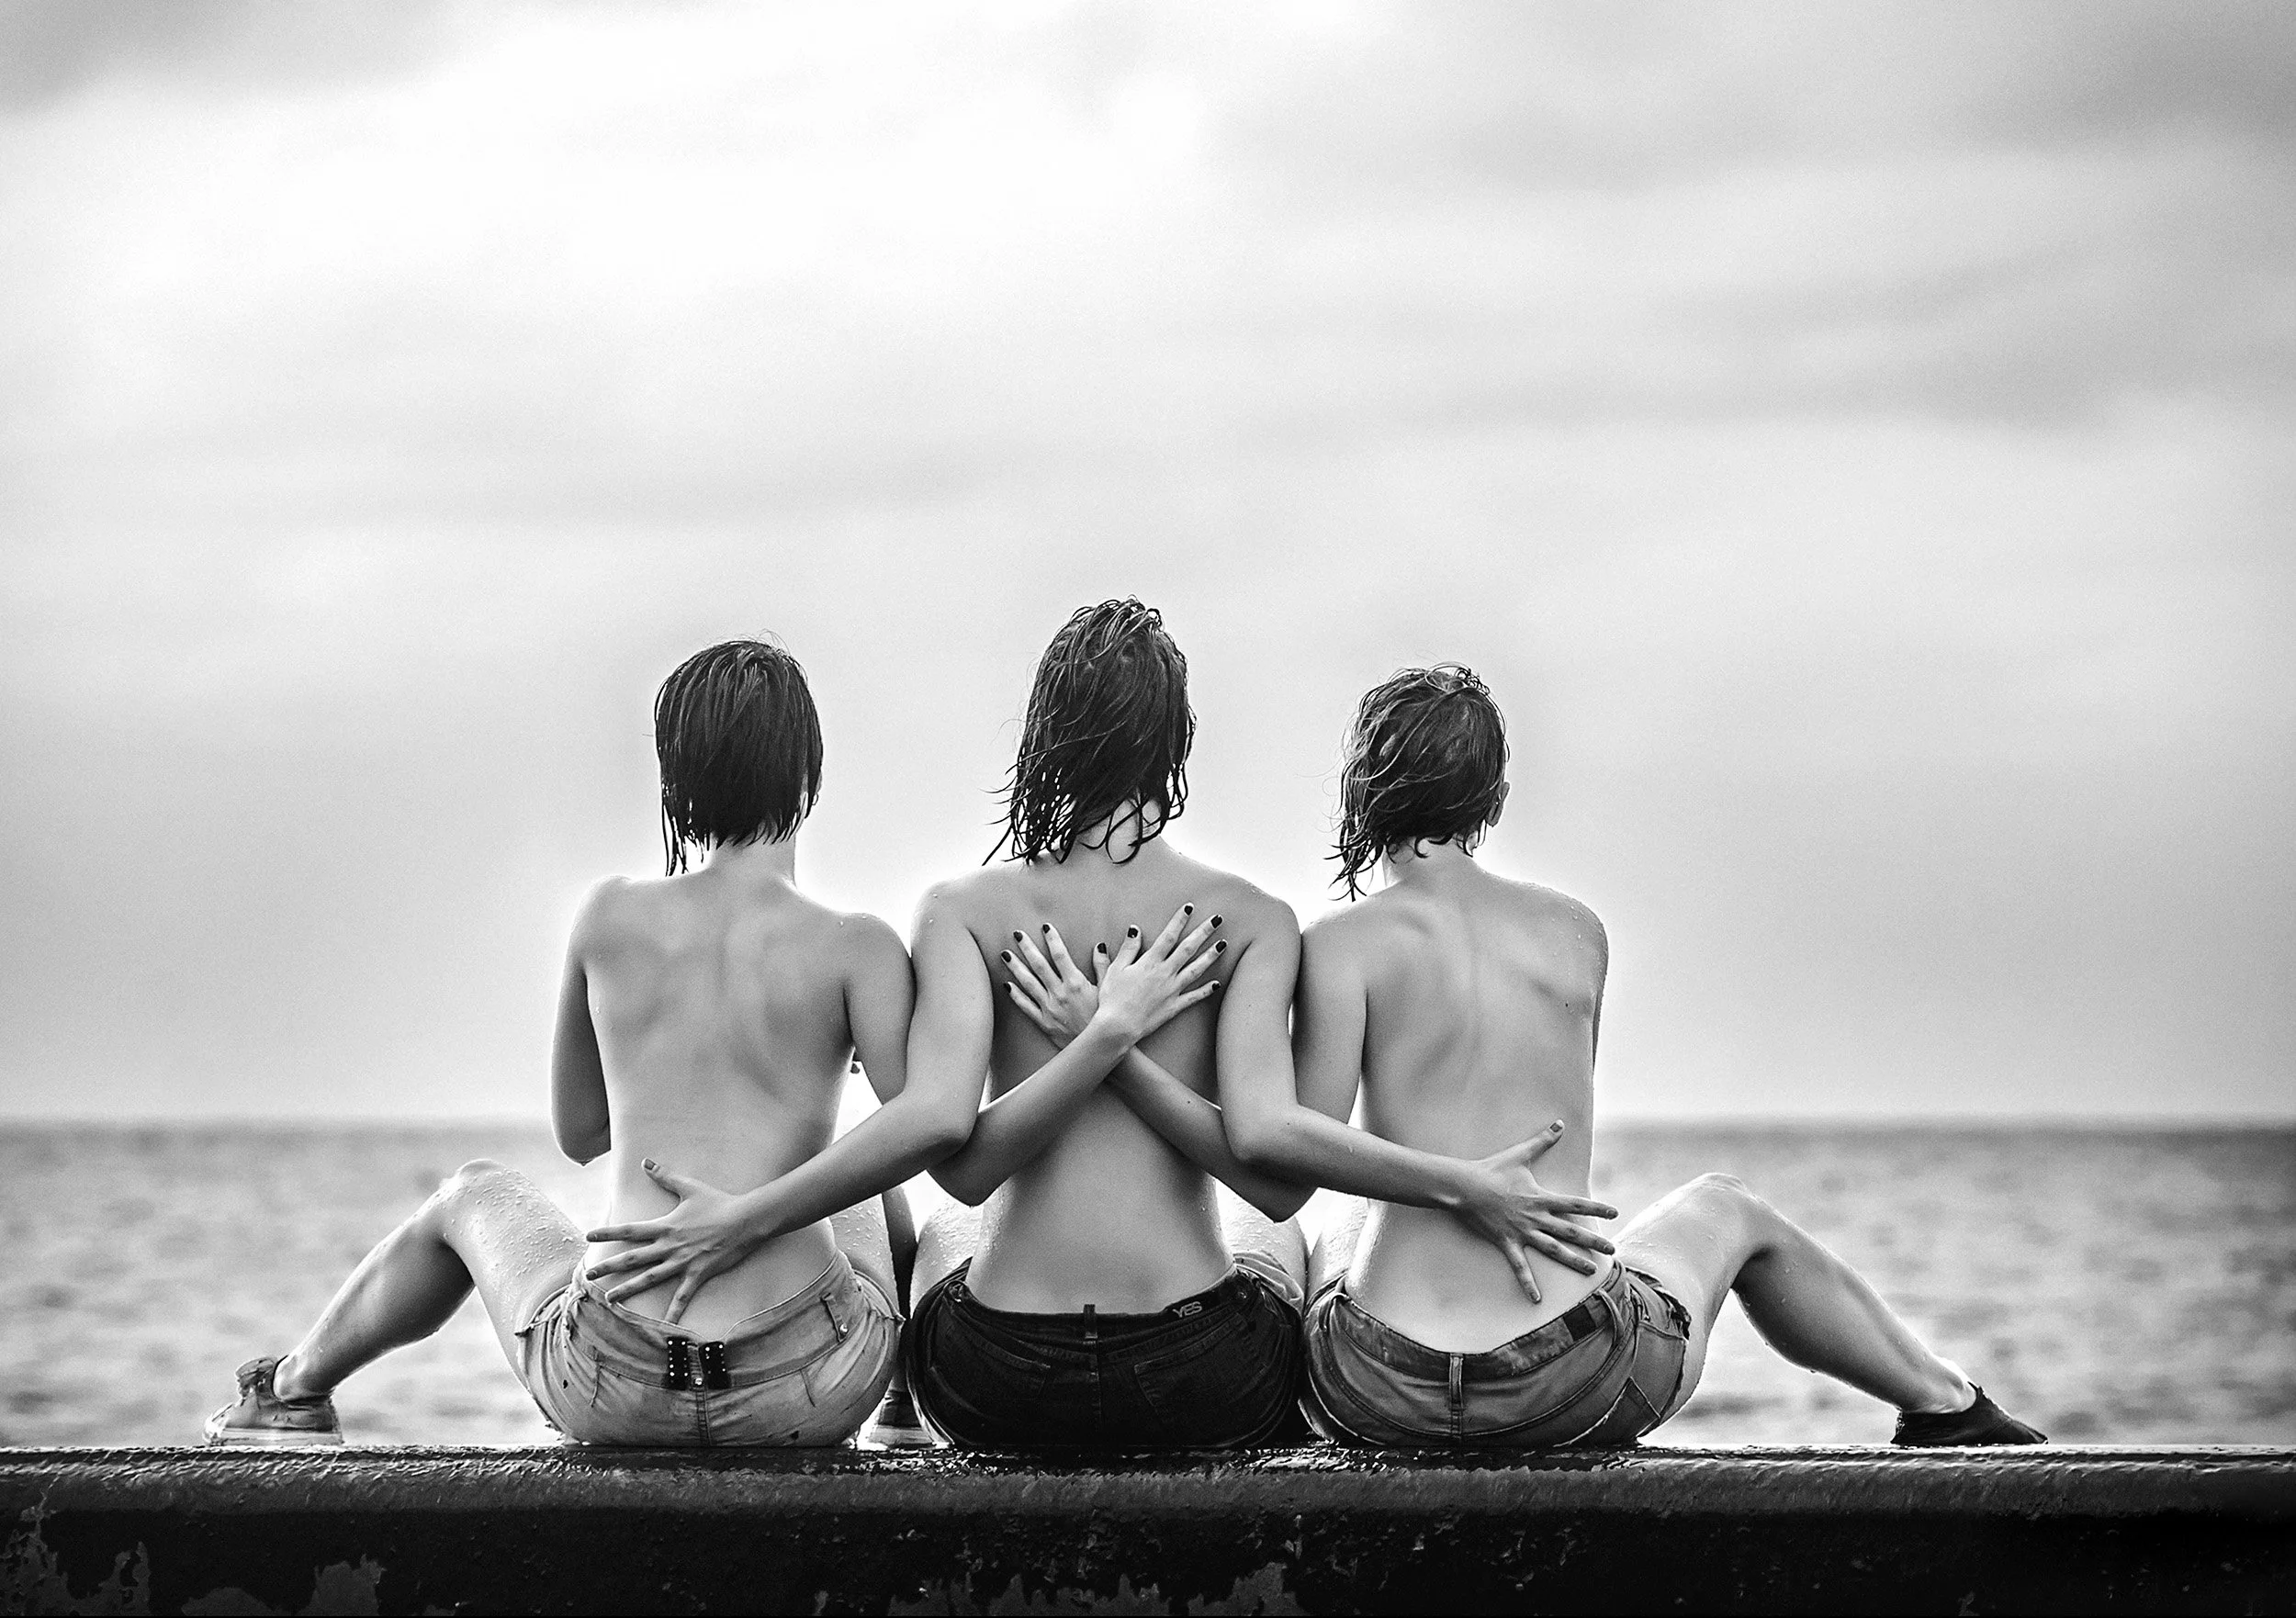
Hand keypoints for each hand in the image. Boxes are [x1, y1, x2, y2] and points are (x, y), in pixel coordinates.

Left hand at [582, 1159, 763, 1325]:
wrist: (745, 1220)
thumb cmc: (718, 1202)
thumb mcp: (689, 1187)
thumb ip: (665, 1176)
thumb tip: (646, 1162)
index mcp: (665, 1226)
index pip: (630, 1230)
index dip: (608, 1232)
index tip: (589, 1236)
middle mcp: (669, 1246)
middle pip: (632, 1258)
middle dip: (608, 1267)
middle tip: (589, 1274)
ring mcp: (683, 1262)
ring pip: (649, 1279)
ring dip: (628, 1290)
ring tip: (609, 1300)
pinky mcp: (698, 1274)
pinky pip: (682, 1296)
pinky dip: (673, 1311)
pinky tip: (664, 1325)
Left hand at [1001, 924, 1099, 1046]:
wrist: (1100, 1047)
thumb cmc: (1107, 1018)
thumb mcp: (1109, 989)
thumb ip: (1104, 966)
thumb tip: (1100, 946)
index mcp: (1075, 983)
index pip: (1060, 955)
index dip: (1052, 939)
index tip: (1045, 927)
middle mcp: (1059, 993)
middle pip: (1039, 965)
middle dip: (1027, 947)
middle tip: (1016, 934)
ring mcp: (1049, 1008)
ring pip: (1028, 983)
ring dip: (1015, 967)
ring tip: (1005, 954)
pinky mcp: (1044, 1022)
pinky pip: (1026, 1006)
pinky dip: (1015, 995)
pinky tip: (1007, 984)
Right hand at [1084, 903, 1224, 1045]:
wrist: (1118, 1027)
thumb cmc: (1112, 998)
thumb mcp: (1115, 969)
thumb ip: (1127, 949)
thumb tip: (1134, 929)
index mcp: (1150, 962)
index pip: (1169, 935)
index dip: (1179, 920)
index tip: (1189, 907)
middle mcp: (1165, 973)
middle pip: (1188, 948)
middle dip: (1204, 931)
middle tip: (1218, 919)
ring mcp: (1172, 990)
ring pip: (1196, 969)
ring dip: (1211, 956)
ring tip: (1223, 944)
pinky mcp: (1174, 1006)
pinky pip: (1194, 997)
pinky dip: (1206, 990)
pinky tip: (1217, 983)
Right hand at [1450, 1122, 1619, 1303]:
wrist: (1465, 1186)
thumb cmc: (1493, 1169)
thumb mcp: (1521, 1154)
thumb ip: (1543, 1140)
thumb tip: (1560, 1123)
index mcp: (1541, 1197)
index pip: (1576, 1204)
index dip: (1597, 1208)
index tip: (1614, 1213)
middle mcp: (1536, 1217)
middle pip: (1571, 1232)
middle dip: (1594, 1242)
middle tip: (1613, 1251)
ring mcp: (1522, 1232)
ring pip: (1553, 1250)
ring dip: (1573, 1262)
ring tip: (1591, 1271)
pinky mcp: (1507, 1242)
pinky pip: (1519, 1267)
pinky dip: (1527, 1283)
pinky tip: (1536, 1299)